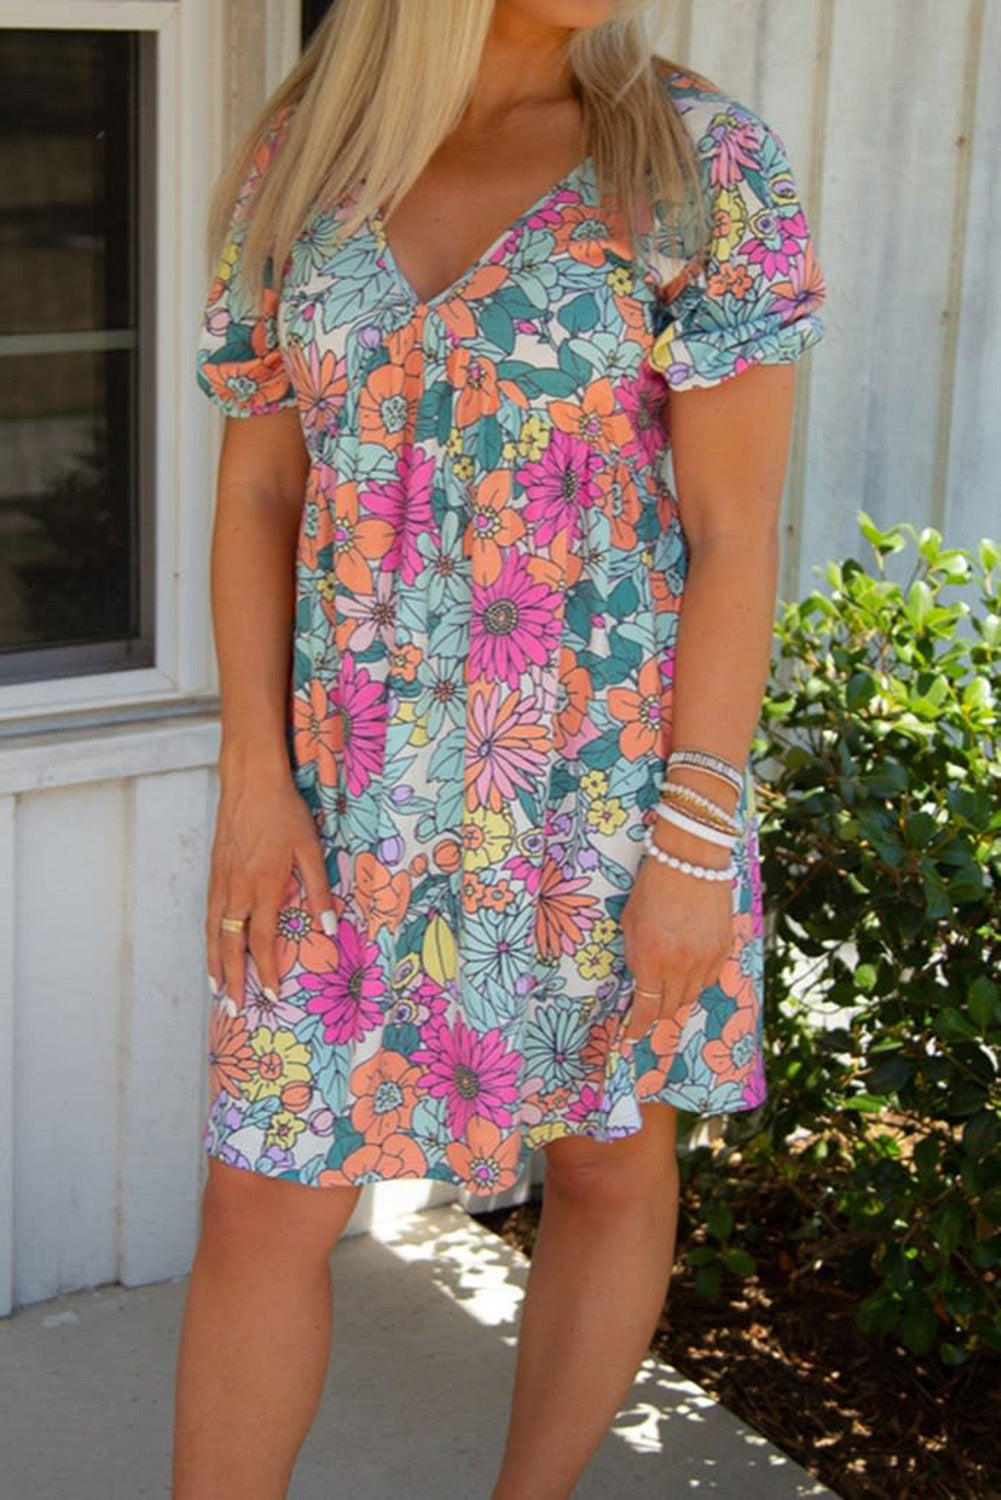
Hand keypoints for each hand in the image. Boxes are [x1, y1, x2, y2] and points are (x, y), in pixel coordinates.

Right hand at [206, 764, 336, 1011]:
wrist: (250, 781)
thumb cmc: (284, 812)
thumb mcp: (310, 848)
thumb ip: (320, 890)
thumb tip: (330, 927)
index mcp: (264, 886)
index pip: (262, 941)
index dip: (266, 972)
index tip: (272, 996)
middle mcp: (237, 889)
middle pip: (231, 946)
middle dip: (232, 981)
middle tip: (233, 1010)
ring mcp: (221, 881)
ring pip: (214, 933)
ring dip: (215, 965)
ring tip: (216, 991)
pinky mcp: (214, 872)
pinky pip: (208, 914)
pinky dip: (208, 938)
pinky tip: (212, 948)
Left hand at [619, 820, 734, 1041]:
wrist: (691, 859)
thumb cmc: (652, 887)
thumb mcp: (629, 923)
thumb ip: (635, 957)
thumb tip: (640, 983)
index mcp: (651, 960)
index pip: (646, 1009)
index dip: (637, 1027)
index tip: (631, 1035)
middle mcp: (681, 966)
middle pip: (670, 1008)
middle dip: (656, 1013)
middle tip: (649, 1011)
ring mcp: (706, 959)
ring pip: (692, 996)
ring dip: (678, 997)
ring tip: (669, 987)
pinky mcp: (724, 949)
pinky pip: (710, 979)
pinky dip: (698, 981)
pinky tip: (689, 970)